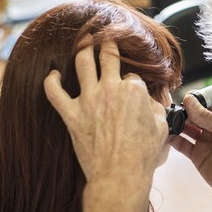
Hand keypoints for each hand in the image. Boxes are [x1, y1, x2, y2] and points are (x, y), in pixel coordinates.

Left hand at [43, 37, 168, 186]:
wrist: (119, 175)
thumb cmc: (142, 155)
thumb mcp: (161, 128)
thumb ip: (155, 109)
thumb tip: (150, 103)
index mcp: (134, 90)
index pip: (133, 76)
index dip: (134, 82)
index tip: (133, 88)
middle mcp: (111, 89)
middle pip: (108, 56)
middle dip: (108, 43)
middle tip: (105, 36)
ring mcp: (89, 101)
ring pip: (82, 64)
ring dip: (83, 49)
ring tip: (82, 41)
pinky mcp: (71, 115)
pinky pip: (54, 93)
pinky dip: (51, 81)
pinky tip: (52, 74)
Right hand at [168, 94, 211, 196]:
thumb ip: (206, 115)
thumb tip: (189, 100)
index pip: (209, 102)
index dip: (197, 100)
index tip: (185, 98)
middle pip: (196, 114)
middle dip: (184, 112)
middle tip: (172, 109)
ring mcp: (205, 140)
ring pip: (187, 128)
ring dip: (177, 124)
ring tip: (167, 120)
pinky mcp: (197, 155)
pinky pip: (182, 144)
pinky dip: (173, 139)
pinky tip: (167, 134)